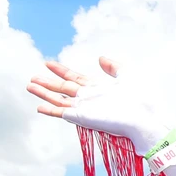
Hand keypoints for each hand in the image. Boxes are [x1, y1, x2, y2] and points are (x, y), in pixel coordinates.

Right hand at [28, 58, 169, 154]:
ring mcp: (85, 109)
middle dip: (48, 83)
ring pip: (59, 100)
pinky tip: (39, 107)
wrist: (146, 117)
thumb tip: (100, 58)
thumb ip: (113, 66)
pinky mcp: (84, 118)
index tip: (48, 63)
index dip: (62, 71)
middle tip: (33, 77)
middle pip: (64, 88)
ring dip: (44, 94)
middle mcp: (90, 99)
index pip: (75, 78)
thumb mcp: (127, 76)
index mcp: (99, 89)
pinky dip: (50, 110)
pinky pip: (63, 113)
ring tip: (30, 86)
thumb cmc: (141, 99)